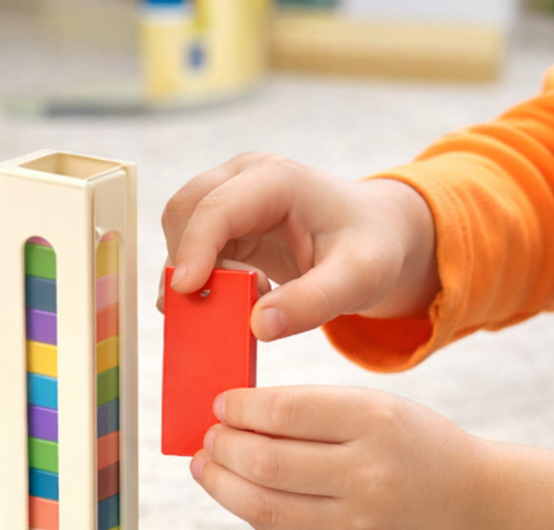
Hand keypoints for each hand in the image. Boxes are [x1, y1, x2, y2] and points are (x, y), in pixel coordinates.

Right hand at [160, 154, 439, 340]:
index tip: (185, 292)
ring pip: (178, 231)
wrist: (375, 236)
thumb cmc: (370, 250)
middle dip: (186, 262)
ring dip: (190, 274)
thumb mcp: (358, 280)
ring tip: (233, 303)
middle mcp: (244, 178)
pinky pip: (188, 249)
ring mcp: (229, 197)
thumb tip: (259, 326)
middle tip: (217, 307)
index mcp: (277, 180)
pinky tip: (227, 301)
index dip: (194, 250)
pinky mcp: (222, 223)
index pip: (216, 208)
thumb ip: (312, 303)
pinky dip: (195, 279)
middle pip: (184, 212)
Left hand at [191, 384, 484, 529]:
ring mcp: (358, 525)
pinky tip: (239, 496)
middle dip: (223, 447)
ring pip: (262, 507)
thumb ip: (311, 411)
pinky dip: (250, 513)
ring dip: (222, 485)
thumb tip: (232, 417)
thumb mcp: (380, 410)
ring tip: (207, 467)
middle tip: (209, 438)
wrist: (477, 513)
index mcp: (377, 421)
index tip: (222, 405)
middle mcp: (368, 474)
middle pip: (265, 463)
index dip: (239, 409)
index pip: (283, 412)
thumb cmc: (414, 449)